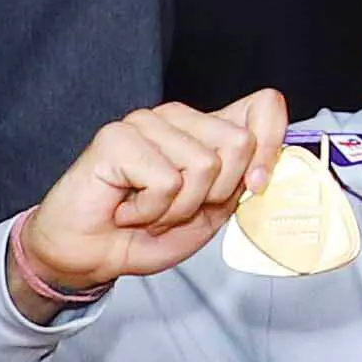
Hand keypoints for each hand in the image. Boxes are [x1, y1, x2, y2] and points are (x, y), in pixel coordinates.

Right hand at [12, 92, 293, 297]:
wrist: (88, 256)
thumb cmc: (144, 234)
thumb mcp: (210, 216)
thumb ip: (241, 187)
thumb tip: (269, 170)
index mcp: (207, 130)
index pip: (263, 105)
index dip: (272, 144)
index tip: (256, 184)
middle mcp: (179, 118)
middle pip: (239, 142)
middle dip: (216, 194)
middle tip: (178, 208)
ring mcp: (146, 123)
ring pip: (204, 165)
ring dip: (179, 208)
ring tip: (149, 210)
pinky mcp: (117, 137)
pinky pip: (166, 180)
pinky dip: (151, 210)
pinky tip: (127, 209)